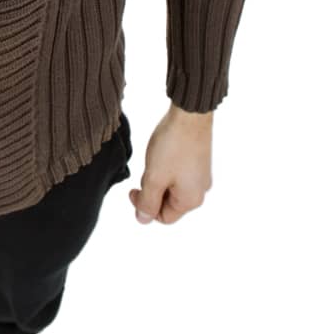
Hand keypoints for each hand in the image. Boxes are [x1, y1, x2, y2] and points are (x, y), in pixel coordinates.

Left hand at [128, 103, 212, 224]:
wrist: (190, 114)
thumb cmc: (173, 146)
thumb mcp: (154, 178)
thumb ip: (147, 202)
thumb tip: (143, 220)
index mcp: (191, 200)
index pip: (163, 217)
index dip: (144, 207)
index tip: (133, 189)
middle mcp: (200, 191)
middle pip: (168, 202)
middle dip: (152, 190)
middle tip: (145, 171)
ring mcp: (201, 175)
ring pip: (172, 187)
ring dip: (158, 178)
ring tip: (154, 159)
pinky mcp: (199, 161)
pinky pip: (179, 174)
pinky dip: (166, 168)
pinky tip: (162, 153)